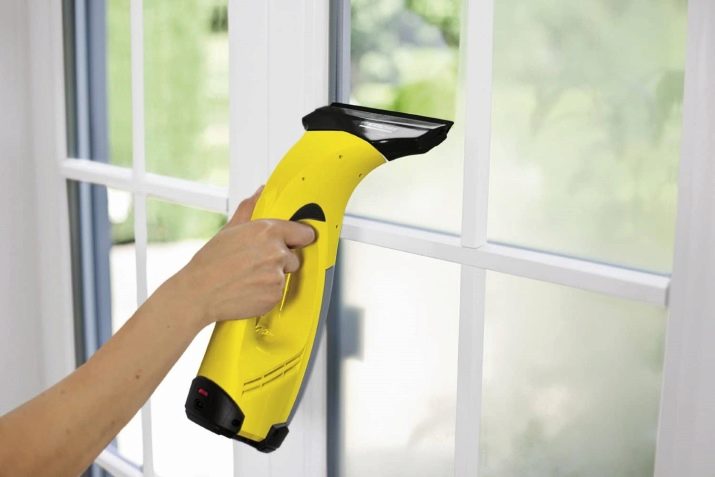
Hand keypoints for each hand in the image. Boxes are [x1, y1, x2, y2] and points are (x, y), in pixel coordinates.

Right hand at [169, 186, 315, 328]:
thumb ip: (250, 208)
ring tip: (249, 277)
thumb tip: (262, 192)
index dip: (299, 238)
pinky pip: (278, 293)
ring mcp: (277, 275)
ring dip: (272, 277)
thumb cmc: (211, 261)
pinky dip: (267, 293)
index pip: (305, 233)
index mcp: (267, 231)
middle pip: (295, 257)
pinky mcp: (274, 295)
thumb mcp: (230, 229)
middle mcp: (276, 252)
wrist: (198, 292)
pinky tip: (249, 289)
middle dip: (281, 261)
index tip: (294, 242)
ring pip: (286, 276)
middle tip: (256, 263)